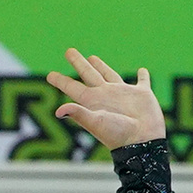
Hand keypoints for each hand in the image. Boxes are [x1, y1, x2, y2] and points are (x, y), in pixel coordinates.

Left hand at [47, 49, 165, 152]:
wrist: (141, 141)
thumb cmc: (117, 134)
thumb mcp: (95, 122)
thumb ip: (78, 114)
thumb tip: (57, 111)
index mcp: (92, 101)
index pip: (72, 87)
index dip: (61, 81)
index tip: (49, 75)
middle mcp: (105, 95)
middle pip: (88, 74)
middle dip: (78, 63)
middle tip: (69, 51)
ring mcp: (122, 94)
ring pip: (109, 74)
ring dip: (101, 66)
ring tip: (92, 58)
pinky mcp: (141, 94)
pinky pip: (142, 81)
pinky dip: (142, 76)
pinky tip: (141, 70)